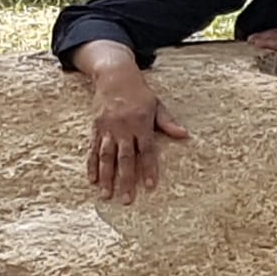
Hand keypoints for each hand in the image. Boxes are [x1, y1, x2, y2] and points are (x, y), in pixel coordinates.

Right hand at [89, 71, 188, 203]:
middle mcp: (124, 128)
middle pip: (125, 158)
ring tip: (106, 195)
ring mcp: (108, 129)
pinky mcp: (96, 128)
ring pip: (106, 157)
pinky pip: (93, 149)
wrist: (114, 76)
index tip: (149, 186)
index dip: (148, 169)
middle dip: (126, 180)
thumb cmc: (139, 92)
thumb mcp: (156, 105)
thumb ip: (168, 122)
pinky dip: (92, 165)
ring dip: (106, 177)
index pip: (146, 151)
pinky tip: (92, 180)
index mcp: (141, 124)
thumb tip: (184, 135)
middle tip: (126, 200)